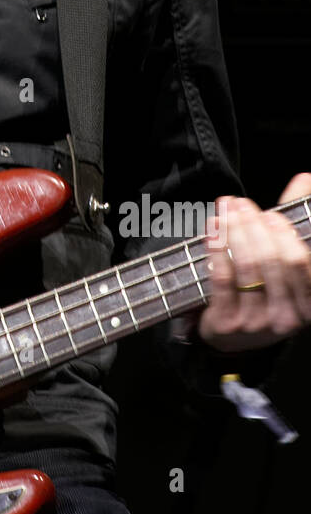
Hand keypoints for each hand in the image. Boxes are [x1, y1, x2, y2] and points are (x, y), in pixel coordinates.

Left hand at [196, 172, 310, 352]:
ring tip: (226, 209)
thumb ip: (296, 218)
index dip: (284, 234)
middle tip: (240, 204)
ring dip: (234, 231)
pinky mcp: (228, 323)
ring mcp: (257, 322)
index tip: (268, 213)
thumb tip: (305, 178)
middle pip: (272, 261)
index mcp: (309, 303)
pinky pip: (222, 278)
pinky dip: (216, 247)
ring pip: (246, 267)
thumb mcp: (285, 256)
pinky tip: (212, 227)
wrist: (234, 335)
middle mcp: (288, 317)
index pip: (300, 263)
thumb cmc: (265, 287)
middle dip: (254, 226)